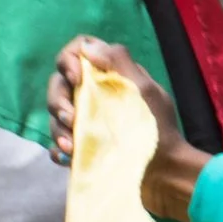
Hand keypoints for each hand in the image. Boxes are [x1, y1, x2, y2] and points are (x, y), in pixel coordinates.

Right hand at [49, 38, 206, 219]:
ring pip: (55, 116)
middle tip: (71, 119)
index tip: (76, 77)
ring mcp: (88, 123)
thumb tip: (88, 47)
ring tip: (72, 145)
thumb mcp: (146, 92)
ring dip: (57, 129)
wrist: (166, 174)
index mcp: (111, 77)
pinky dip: (58, 150)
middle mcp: (96, 96)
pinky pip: (58, 145)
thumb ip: (120, 63)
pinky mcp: (84, 147)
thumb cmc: (161, 130)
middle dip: (58, 100)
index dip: (69, 60)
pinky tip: (67, 157)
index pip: (78, 54)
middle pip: (58, 85)